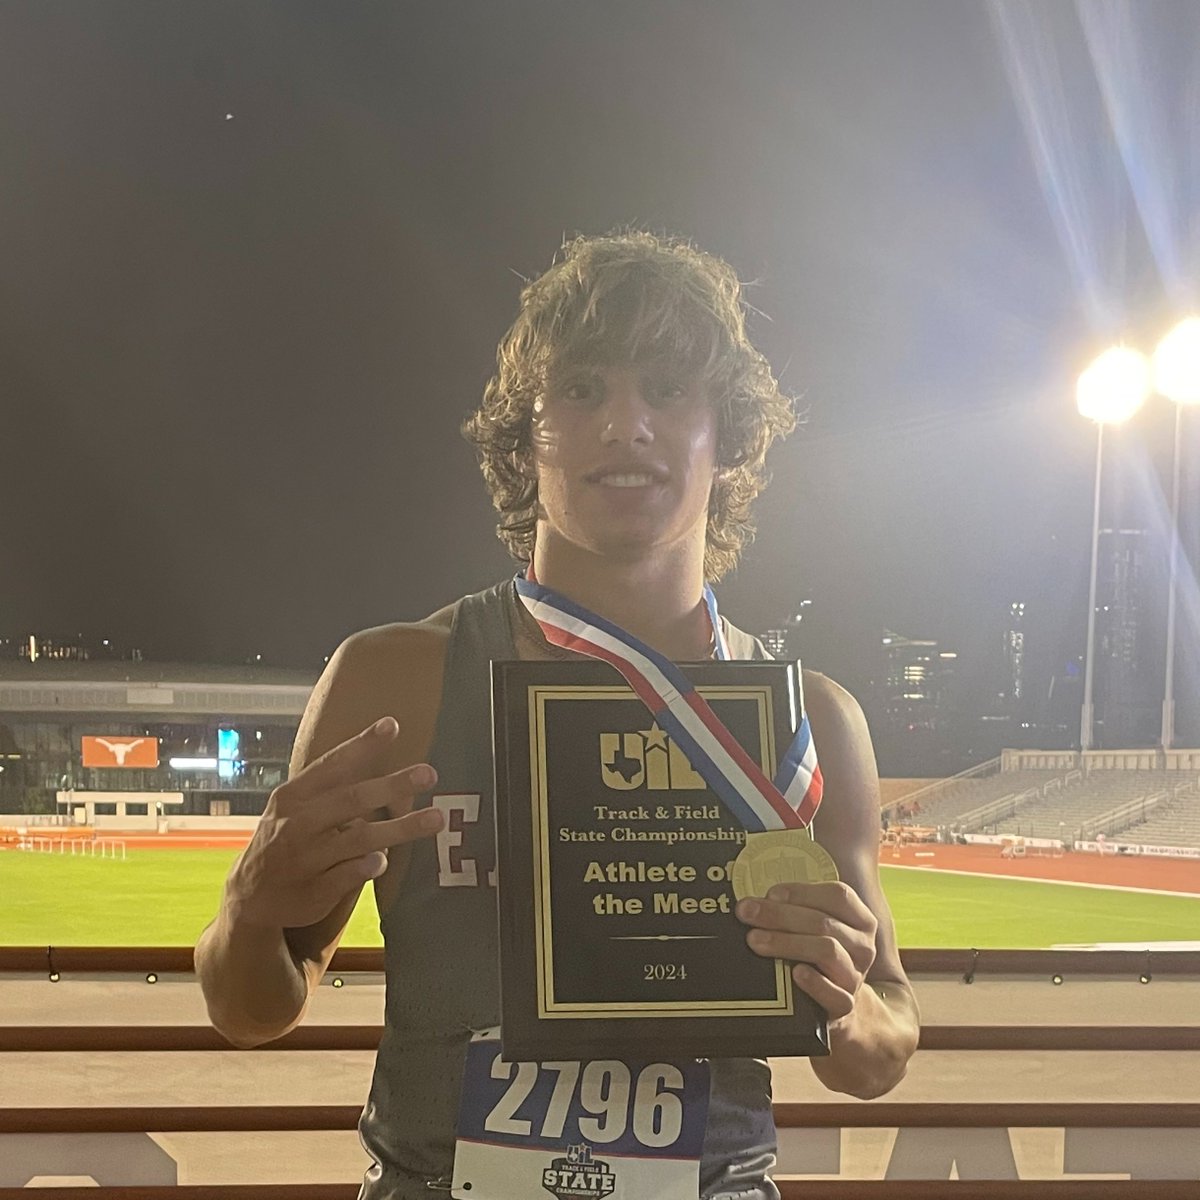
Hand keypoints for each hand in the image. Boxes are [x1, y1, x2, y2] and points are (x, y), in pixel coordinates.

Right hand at [224, 716, 442, 929]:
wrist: (251, 897)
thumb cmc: (287, 838)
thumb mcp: (297, 806)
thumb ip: (335, 786)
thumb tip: (383, 757)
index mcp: (293, 797)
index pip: (331, 765)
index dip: (361, 745)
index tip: (392, 725)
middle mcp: (297, 824)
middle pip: (351, 799)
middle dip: (391, 785)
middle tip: (429, 773)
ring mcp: (304, 859)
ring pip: (358, 839)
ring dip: (400, 828)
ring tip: (436, 819)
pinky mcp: (312, 891)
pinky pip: (346, 876)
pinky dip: (367, 866)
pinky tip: (385, 860)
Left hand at [736, 882, 877, 1021]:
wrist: (834, 1002)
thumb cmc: (816, 954)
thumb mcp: (814, 928)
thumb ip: (793, 911)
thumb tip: (754, 903)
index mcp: (860, 920)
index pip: (838, 895)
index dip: (802, 892)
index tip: (769, 894)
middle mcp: (863, 946)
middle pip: (824, 923)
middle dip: (779, 915)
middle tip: (746, 913)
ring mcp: (856, 977)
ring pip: (827, 951)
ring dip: (787, 943)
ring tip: (755, 940)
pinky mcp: (846, 1006)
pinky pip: (835, 994)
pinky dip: (815, 982)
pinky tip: (795, 973)